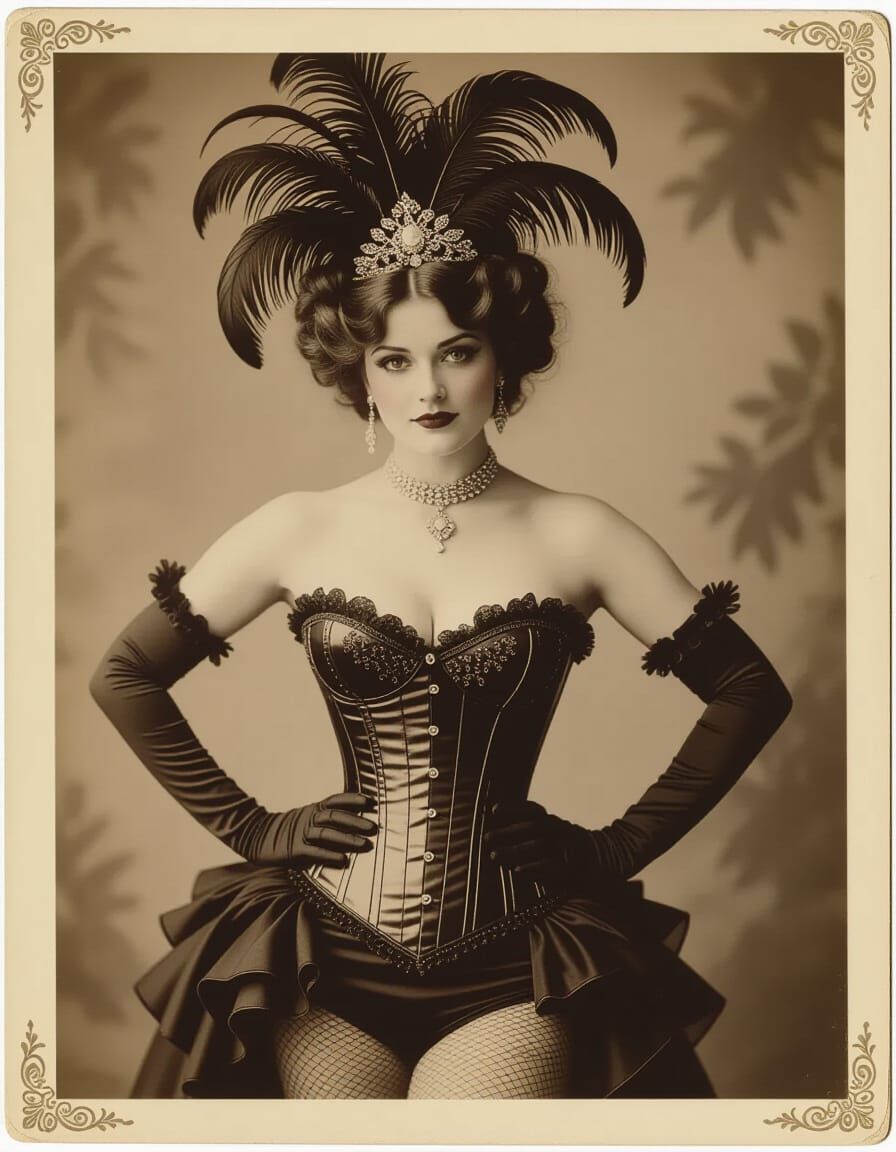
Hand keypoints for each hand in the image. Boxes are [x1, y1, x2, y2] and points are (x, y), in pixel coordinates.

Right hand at [250, 791, 378, 868]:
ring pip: (327, 833)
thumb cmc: (289, 830)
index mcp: (313, 808)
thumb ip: (326, 821)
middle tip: (374, 827)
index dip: (353, 799)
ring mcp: (301, 833)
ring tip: (365, 845)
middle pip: (335, 816)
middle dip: (356, 821)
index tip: (371, 801)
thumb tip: (355, 826)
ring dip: (347, 839)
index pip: (336, 800)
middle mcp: (309, 818)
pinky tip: (343, 861)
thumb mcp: (307, 818)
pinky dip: (329, 856)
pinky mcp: (294, 851)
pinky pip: (314, 852)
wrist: (256, 836)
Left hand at [483, 800, 568, 882]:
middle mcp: (560, 830)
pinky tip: (518, 872)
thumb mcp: (556, 834)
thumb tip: (499, 835)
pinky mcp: (573, 867)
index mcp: (554, 821)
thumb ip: (533, 833)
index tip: (494, 811)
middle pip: (532, 828)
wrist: (608, 859)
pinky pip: (552, 867)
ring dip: (515, 851)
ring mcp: (568, 848)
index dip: (513, 808)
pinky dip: (534, 869)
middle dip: (507, 832)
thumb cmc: (571, 848)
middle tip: (487, 839)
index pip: (532, 810)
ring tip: (495, 856)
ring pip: (539, 846)